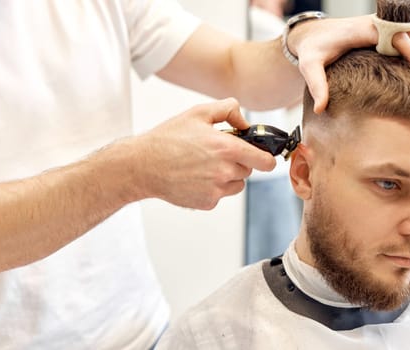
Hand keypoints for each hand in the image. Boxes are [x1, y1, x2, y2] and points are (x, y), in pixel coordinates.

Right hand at [133, 98, 275, 209]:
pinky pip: (220, 195)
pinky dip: (213, 188)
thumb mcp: (198, 113)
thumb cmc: (168, 138)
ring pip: (236, 185)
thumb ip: (228, 110)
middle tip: (217, 154)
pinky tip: (195, 178)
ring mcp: (216, 189)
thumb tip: (245, 122)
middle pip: (248, 171)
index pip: (265, 161)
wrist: (142, 165)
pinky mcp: (207, 203)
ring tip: (204, 166)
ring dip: (228, 176)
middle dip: (239, 162)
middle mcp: (225, 171)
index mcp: (227, 148)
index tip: (263, 156)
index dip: (266, 158)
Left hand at [287, 14, 409, 113]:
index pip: (397, 36)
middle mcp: (375, 24)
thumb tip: (320, 109)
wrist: (310, 35)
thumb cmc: (311, 49)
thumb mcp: (310, 66)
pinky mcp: (381, 33)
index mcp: (363, 28)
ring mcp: (380, 26)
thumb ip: (317, 86)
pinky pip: (404, 39)